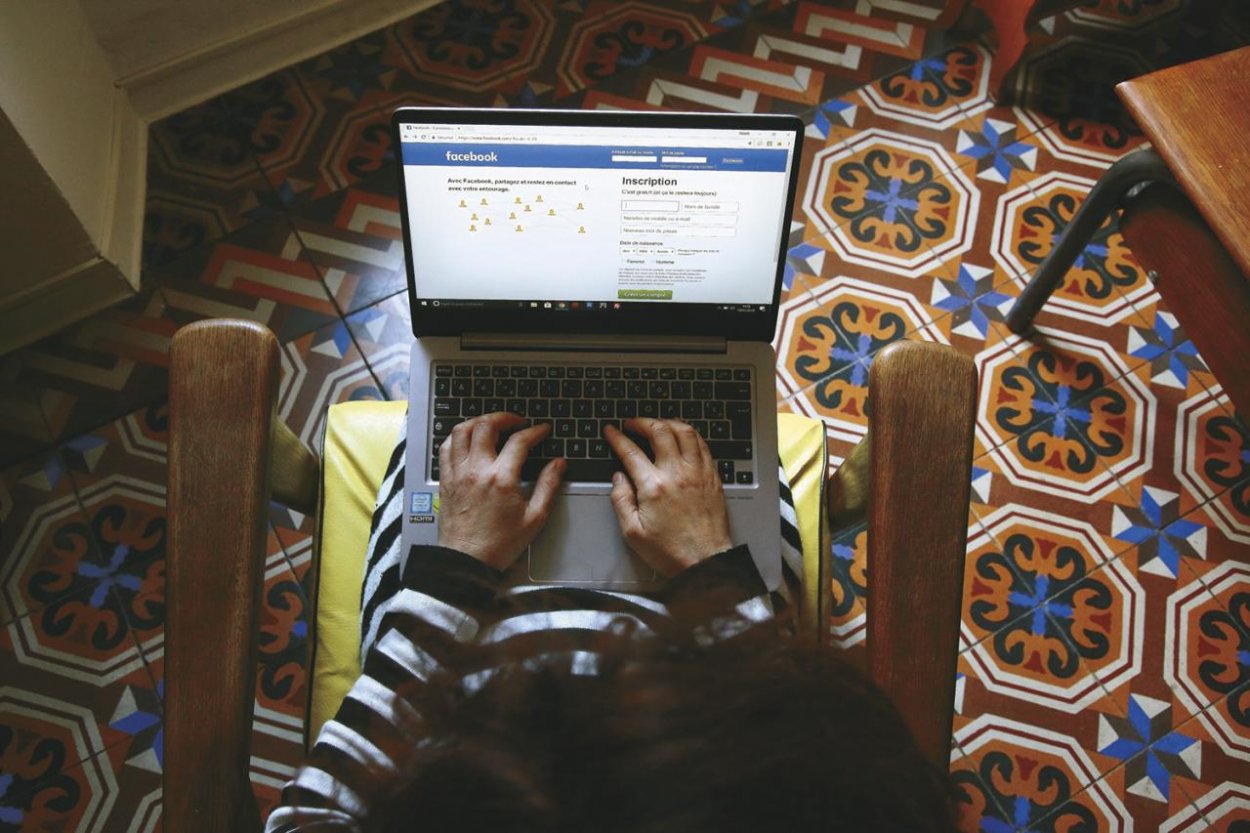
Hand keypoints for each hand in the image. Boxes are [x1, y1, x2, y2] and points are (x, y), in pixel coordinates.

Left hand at [438, 412, 564, 569]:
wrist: (466, 562)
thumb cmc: (499, 544)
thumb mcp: (534, 518)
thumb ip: (548, 486)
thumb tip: (559, 464)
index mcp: (501, 479)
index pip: (519, 441)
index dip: (535, 431)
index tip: (542, 430)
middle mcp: (476, 470)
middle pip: (486, 425)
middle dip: (505, 417)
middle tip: (517, 421)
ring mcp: (458, 474)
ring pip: (461, 431)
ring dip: (479, 421)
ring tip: (492, 424)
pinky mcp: (446, 480)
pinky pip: (445, 448)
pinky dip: (457, 437)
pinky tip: (468, 440)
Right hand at [603, 418, 732, 576]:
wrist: (705, 562)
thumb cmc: (671, 551)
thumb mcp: (632, 532)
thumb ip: (621, 501)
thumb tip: (618, 478)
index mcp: (653, 487)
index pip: (630, 451)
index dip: (617, 438)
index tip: (611, 432)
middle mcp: (677, 474)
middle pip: (659, 431)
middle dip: (642, 422)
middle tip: (632, 424)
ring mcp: (697, 473)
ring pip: (685, 432)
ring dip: (668, 423)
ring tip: (658, 425)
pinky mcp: (712, 477)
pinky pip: (702, 445)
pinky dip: (690, 435)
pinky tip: (683, 437)